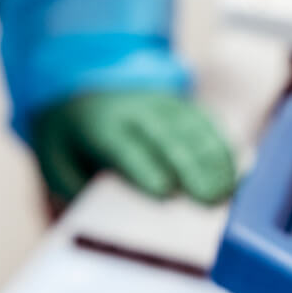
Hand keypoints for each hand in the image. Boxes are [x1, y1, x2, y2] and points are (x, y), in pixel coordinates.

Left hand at [30, 92, 237, 207]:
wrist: (82, 79)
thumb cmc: (71, 134)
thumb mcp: (55, 156)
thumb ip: (74, 184)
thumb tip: (101, 213)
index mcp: (102, 125)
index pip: (126, 147)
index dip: (145, 168)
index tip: (164, 192)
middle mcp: (138, 111)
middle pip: (169, 138)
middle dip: (191, 168)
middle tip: (209, 200)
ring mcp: (165, 105)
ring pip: (196, 131)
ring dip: (215, 161)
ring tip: (227, 193)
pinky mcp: (184, 106)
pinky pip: (209, 124)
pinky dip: (224, 147)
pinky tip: (236, 173)